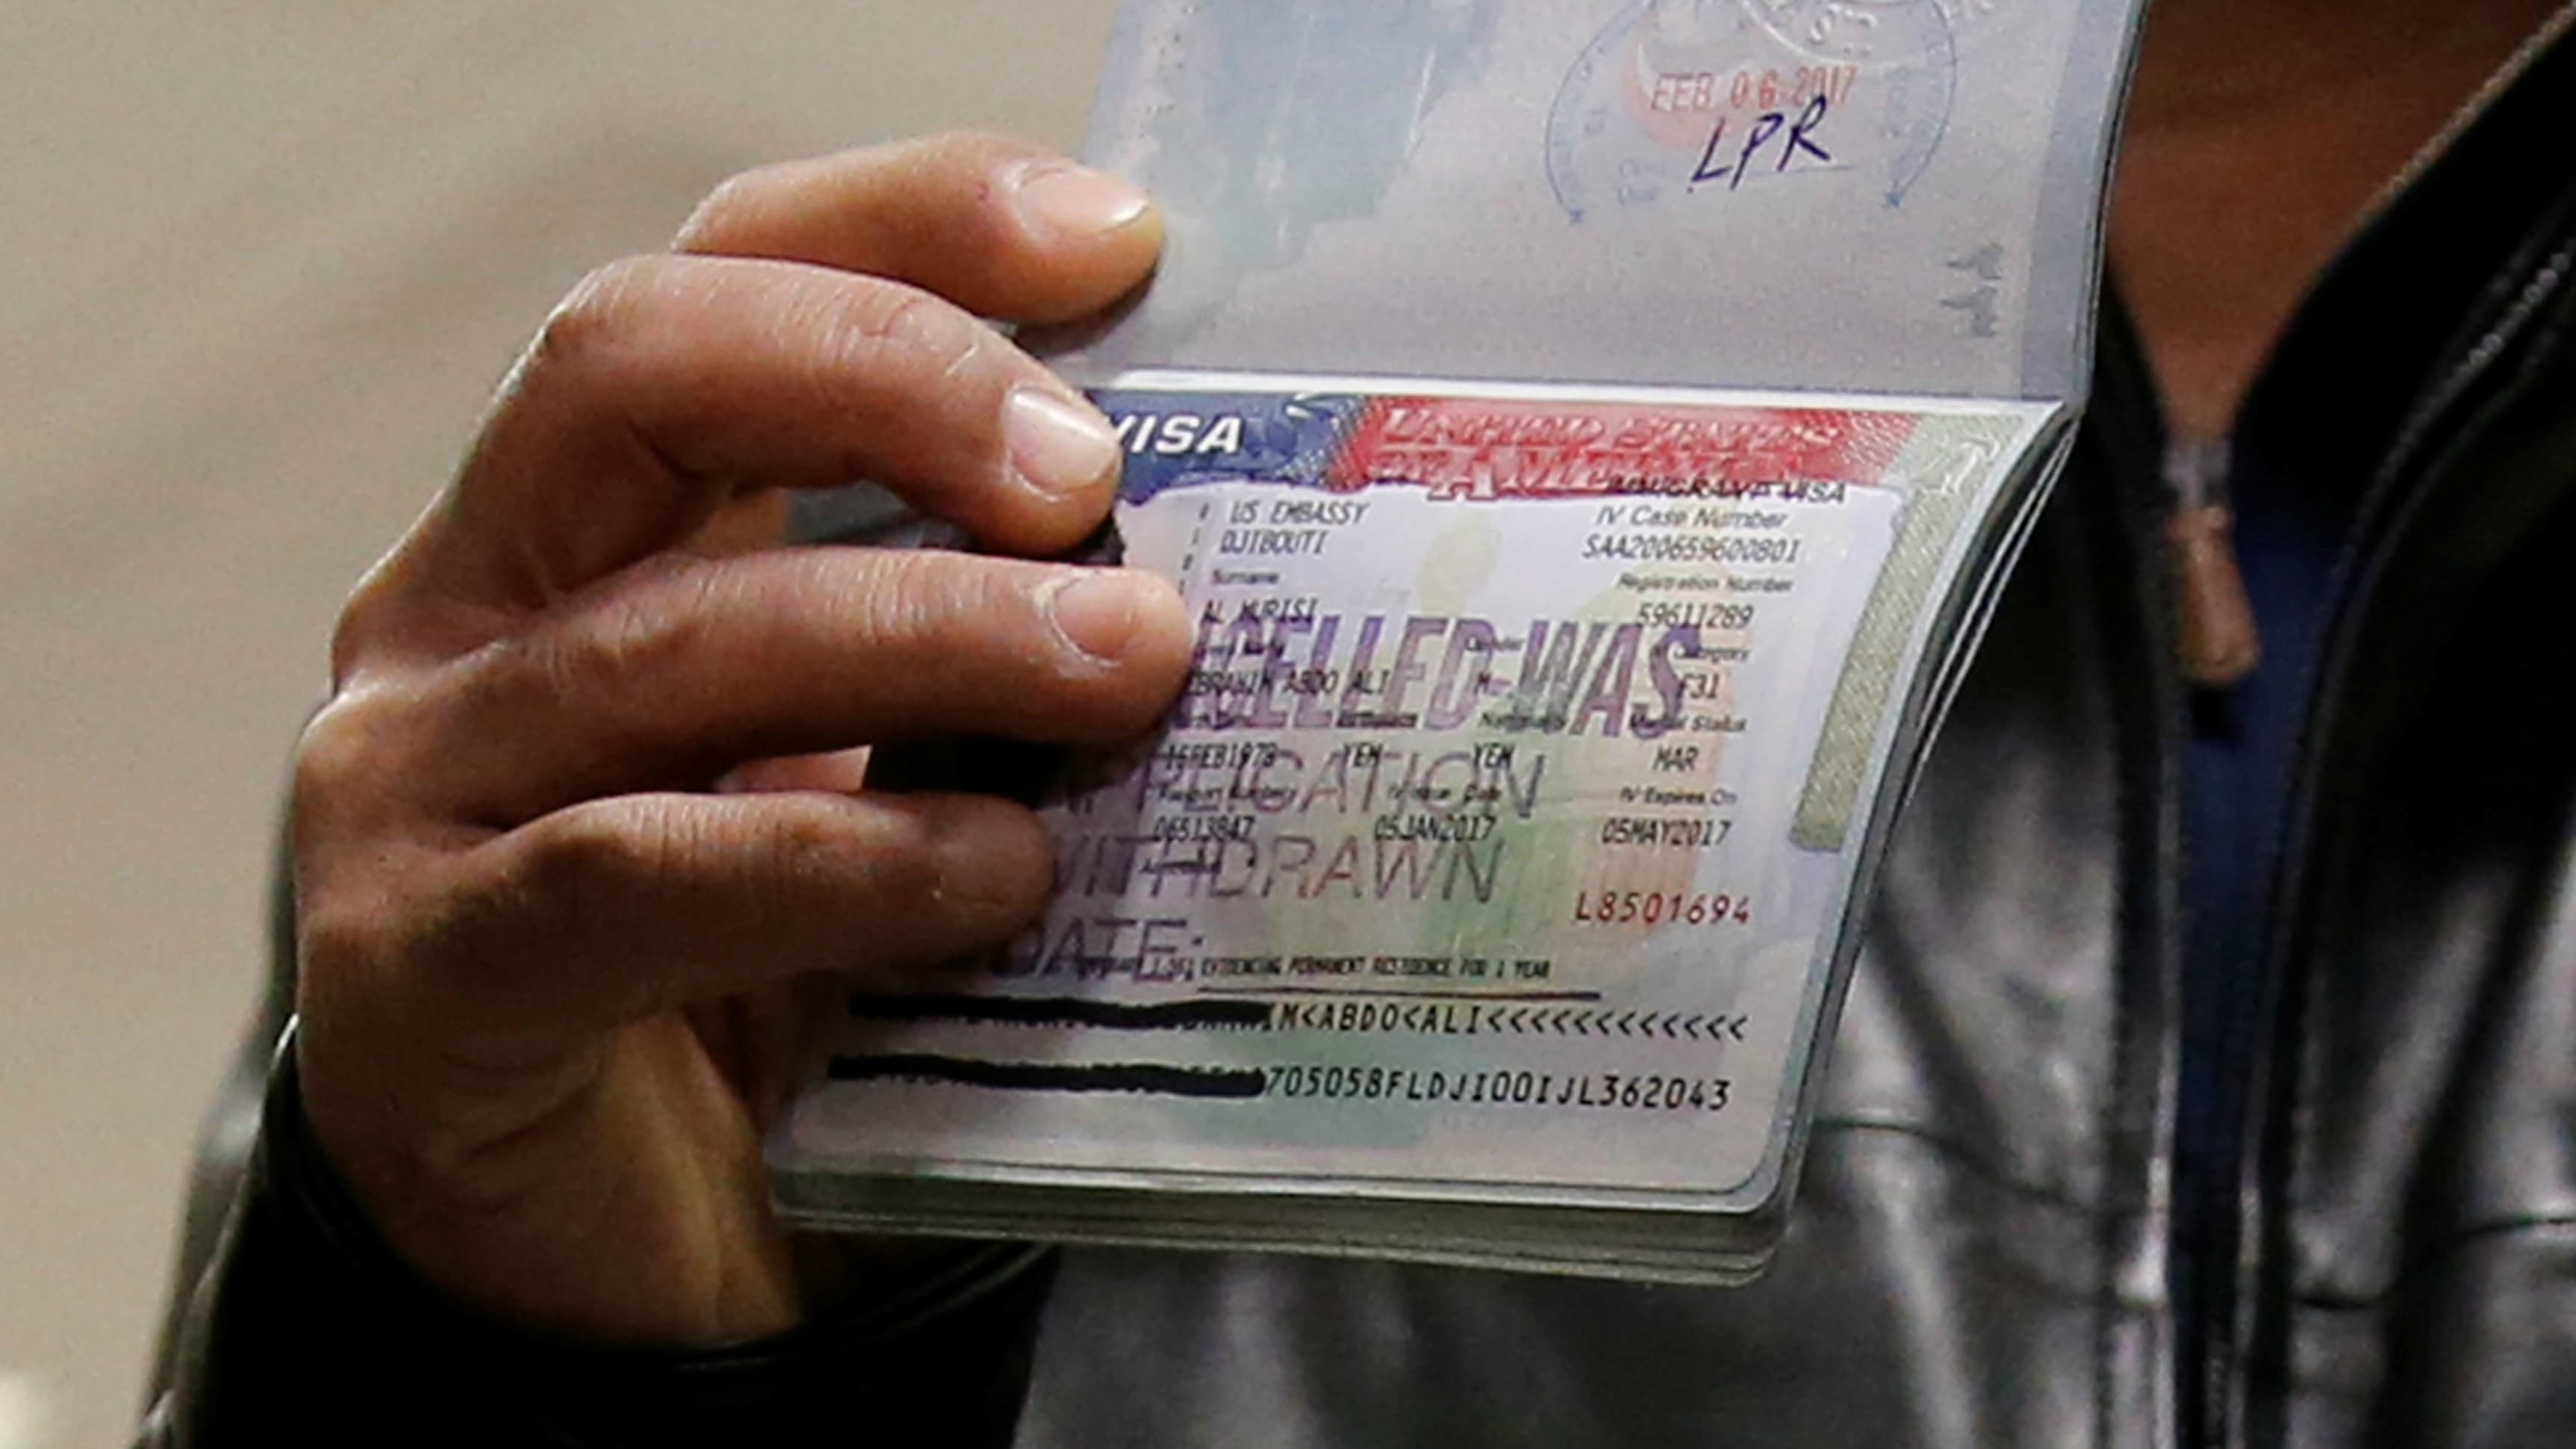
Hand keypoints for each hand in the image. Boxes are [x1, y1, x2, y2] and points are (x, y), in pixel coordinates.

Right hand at [288, 133, 1189, 1344]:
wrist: (632, 1252)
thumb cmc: (780, 969)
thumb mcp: (893, 748)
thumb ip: (980, 624)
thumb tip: (1217, 536)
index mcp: (594, 512)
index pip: (726, 272)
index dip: (907, 219)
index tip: (1117, 243)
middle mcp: (472, 602)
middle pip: (638, 365)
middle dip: (892, 374)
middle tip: (1092, 476)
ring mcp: (418, 776)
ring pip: (668, 633)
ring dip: (926, 631)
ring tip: (1128, 668)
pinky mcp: (420, 964)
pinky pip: (631, 872)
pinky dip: (840, 856)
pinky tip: (997, 870)